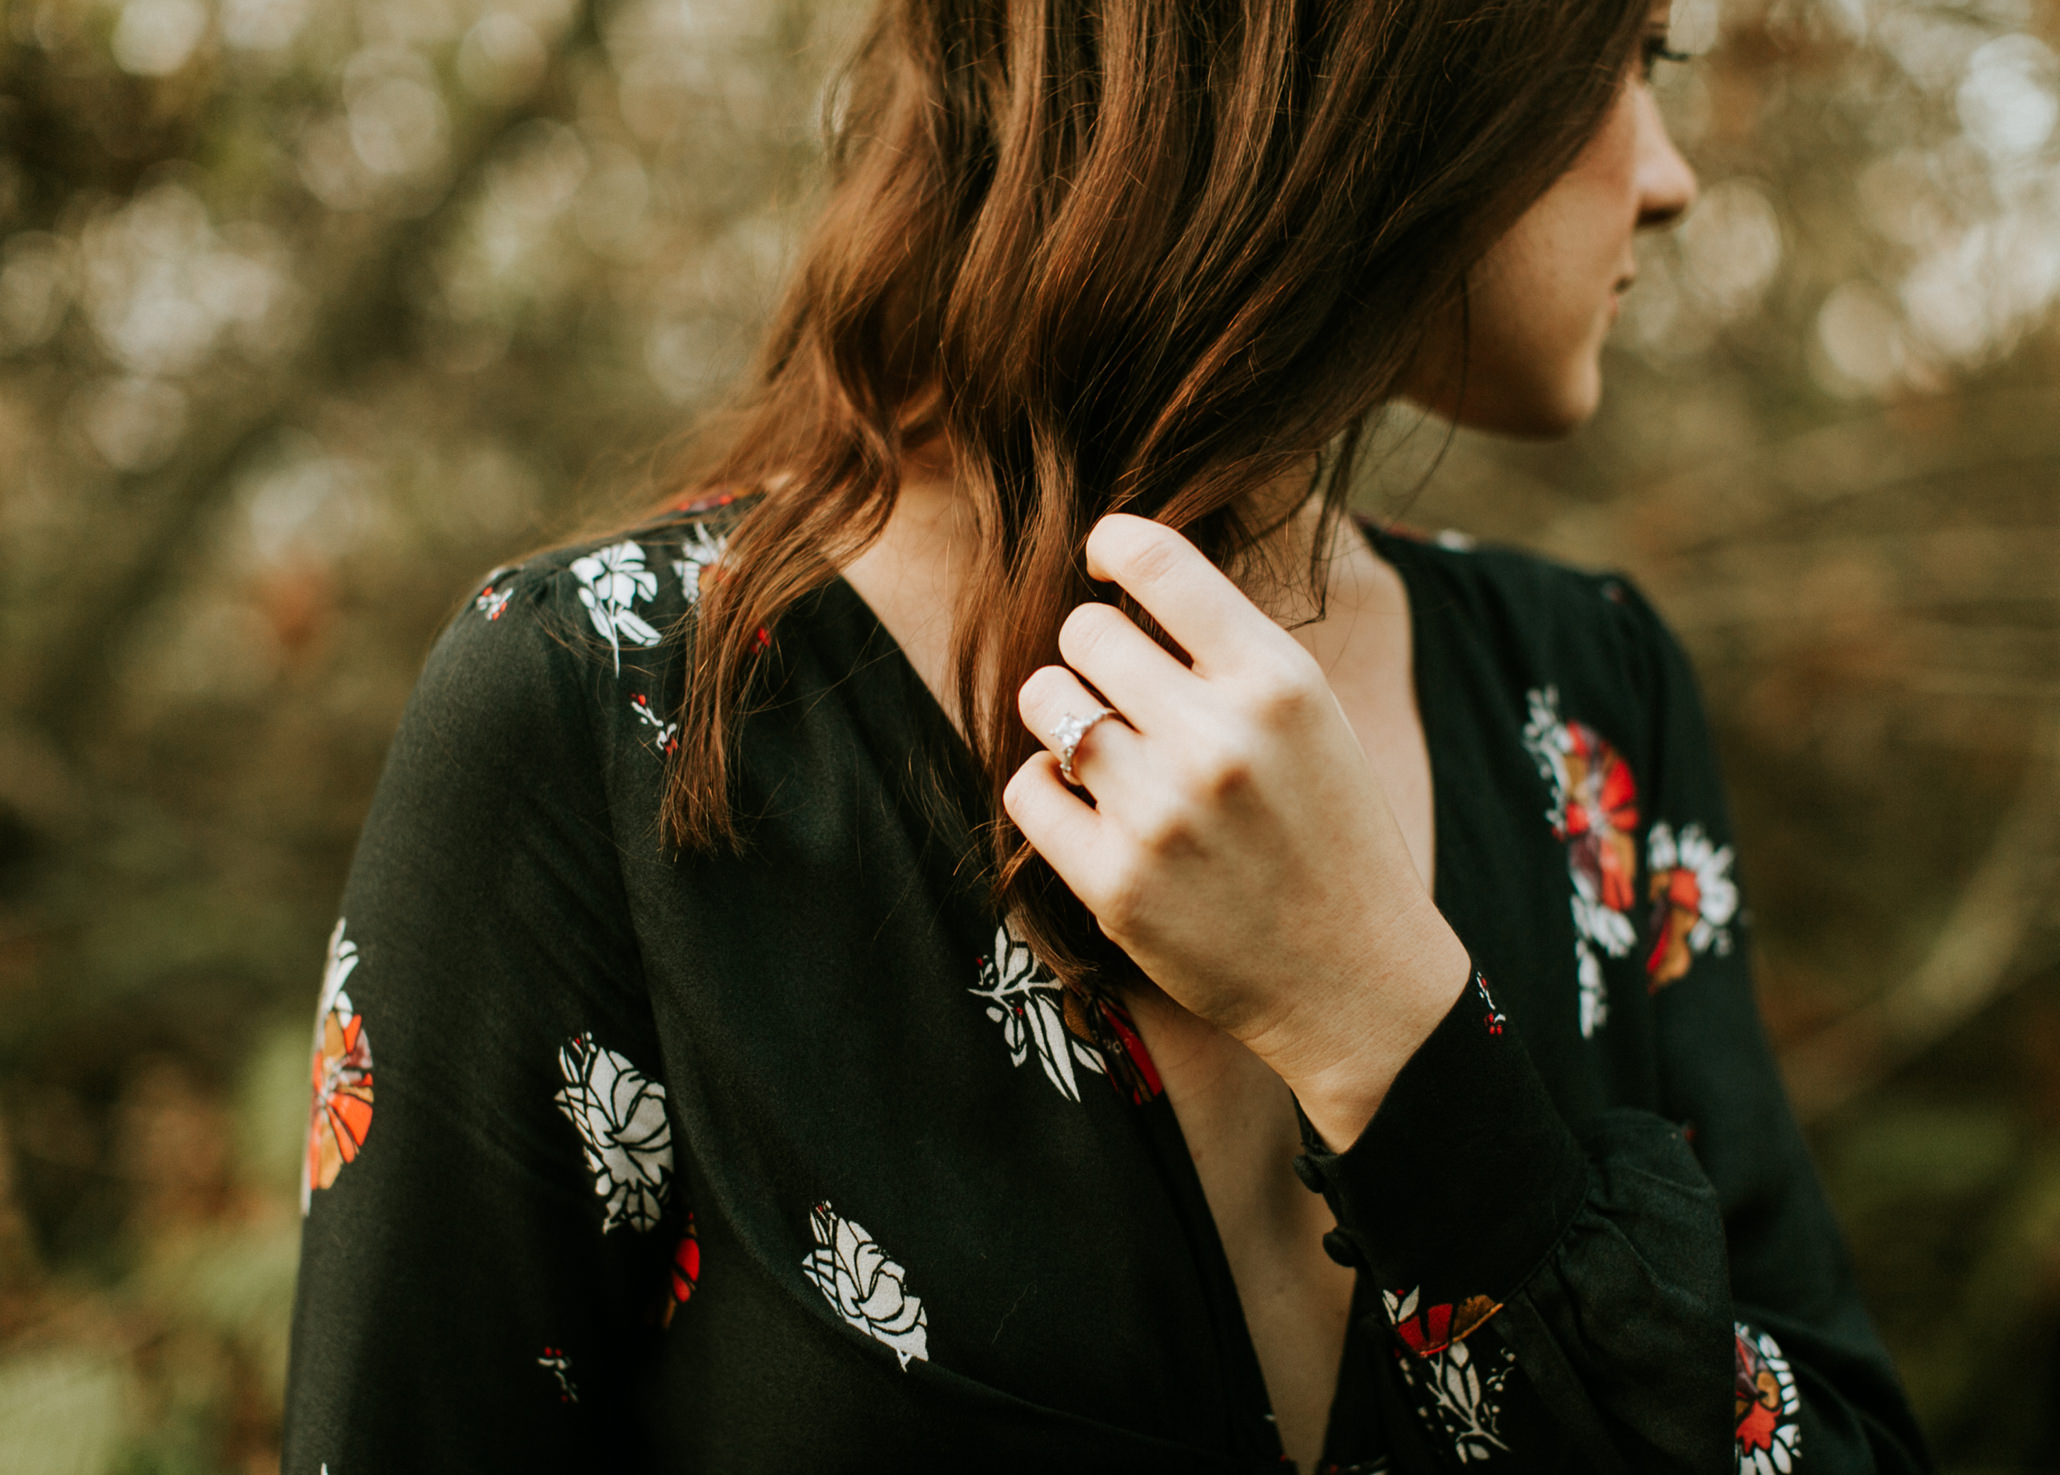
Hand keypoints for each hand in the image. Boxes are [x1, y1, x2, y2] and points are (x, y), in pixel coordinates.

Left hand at [1002, 514, 1472, 1144]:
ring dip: (1062, 714)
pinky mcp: (1113, 882)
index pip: (1157, 560)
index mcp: (1278, 682)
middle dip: (1093, 654)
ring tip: (1101, 747)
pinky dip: (1047, 790)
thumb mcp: (1314, 719)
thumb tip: (1126, 577)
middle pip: (1084, 631)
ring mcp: (1160, 813)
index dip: (1112, 545)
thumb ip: (1230, 652)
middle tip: (1123, 694)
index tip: (1101, 561)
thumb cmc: (1331, 836)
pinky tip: (1089, 807)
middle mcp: (1217, 739)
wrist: (1357, 981)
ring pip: (1044, 700)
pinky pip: (1026, 786)